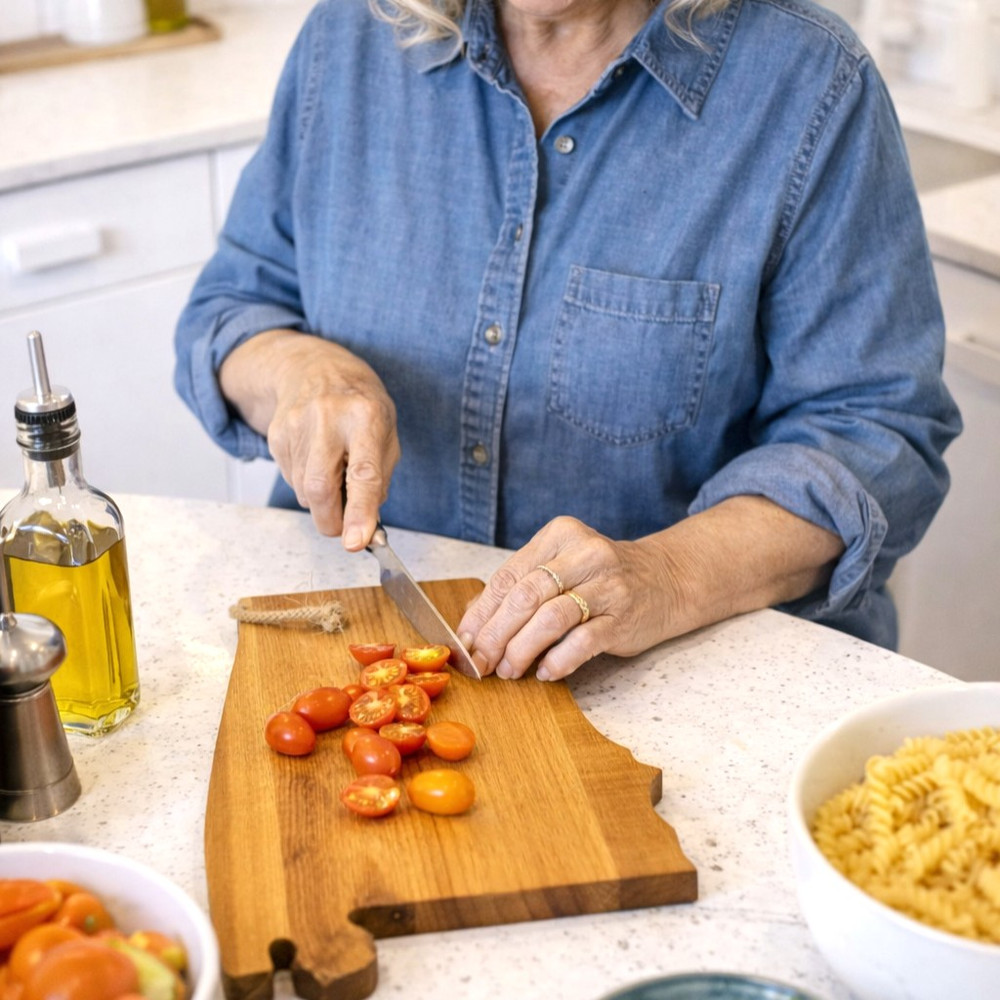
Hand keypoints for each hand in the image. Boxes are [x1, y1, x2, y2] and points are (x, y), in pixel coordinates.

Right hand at [219, 329, 399, 546]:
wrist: (315, 367)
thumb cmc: (360, 405)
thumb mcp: (386, 434)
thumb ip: (379, 480)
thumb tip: (365, 526)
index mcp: (366, 417)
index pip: (363, 474)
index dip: (359, 513)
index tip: (356, 542)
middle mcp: (328, 418)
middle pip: (320, 489)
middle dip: (332, 521)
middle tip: (344, 528)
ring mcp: (296, 424)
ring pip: (304, 491)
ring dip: (321, 499)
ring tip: (334, 471)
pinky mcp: (276, 434)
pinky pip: (291, 479)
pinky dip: (306, 483)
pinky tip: (316, 458)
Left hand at [456, 498, 843, 680]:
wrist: (669, 578)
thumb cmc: (602, 579)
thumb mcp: (562, 570)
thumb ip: (521, 590)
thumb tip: (472, 630)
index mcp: (560, 535)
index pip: (509, 576)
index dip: (481, 614)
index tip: (464, 643)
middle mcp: (584, 553)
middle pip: (525, 596)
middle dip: (495, 635)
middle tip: (482, 663)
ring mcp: (607, 584)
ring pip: (550, 617)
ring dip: (522, 650)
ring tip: (510, 671)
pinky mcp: (624, 615)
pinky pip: (583, 641)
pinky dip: (558, 660)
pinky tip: (546, 672)